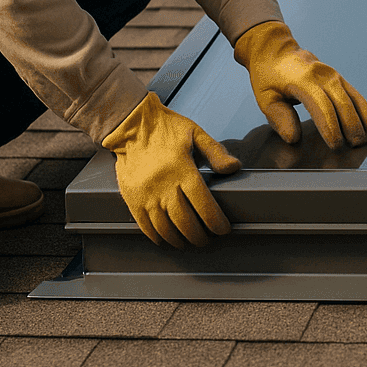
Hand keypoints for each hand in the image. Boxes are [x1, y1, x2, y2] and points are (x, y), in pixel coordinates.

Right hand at [101, 92, 240, 247]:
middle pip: (185, 222)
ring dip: (180, 240)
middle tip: (208, 239)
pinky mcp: (132, 198)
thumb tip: (234, 168)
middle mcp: (163, 185)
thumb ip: (216, 152)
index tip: (223, 229)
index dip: (216, 222)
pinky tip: (168, 239)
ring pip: (165, 229)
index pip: (204, 205)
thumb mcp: (195, 134)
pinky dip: (158, 237)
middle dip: (200, 236)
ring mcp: (146, 194)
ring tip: (190, 241)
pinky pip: (145, 226)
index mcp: (182, 169)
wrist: (132, 124)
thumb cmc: (167, 128)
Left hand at [233, 20, 366, 148]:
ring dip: (364, 120)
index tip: (335, 145)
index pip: (322, 106)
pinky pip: (357, 96)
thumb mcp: (265, 97)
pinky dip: (366, 111)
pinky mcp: (339, 79)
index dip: (331, 127)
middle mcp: (323, 76)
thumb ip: (279, 118)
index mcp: (303, 81)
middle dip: (351, 127)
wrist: (275, 50)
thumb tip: (294, 138)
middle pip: (343, 104)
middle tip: (353, 147)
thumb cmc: (268, 77)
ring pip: (355, 99)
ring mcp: (334, 76)